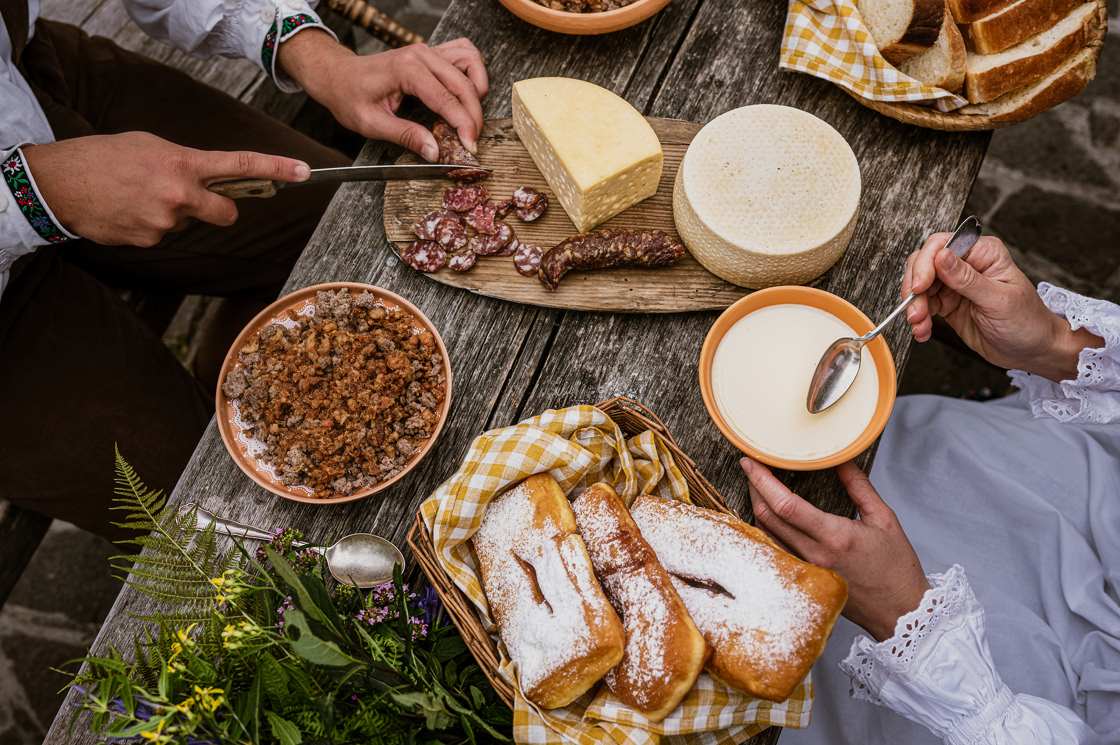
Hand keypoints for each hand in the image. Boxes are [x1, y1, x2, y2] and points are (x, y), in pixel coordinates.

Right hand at [23, 133, 309, 246]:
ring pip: (188, 223)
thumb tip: (208, 180)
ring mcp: (166, 222)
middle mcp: (180, 195)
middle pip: (227, 213)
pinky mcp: (151, 241)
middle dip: (219, 209)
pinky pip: (164, 234)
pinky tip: (127, 211)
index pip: (239, 166)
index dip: (276, 168)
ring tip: (138, 196)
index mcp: (183, 163)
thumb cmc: (105, 157)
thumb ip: (186, 163)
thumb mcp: (151, 146)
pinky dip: (150, 225)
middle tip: (192, 198)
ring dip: (172, 213)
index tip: (305, 171)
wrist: (60, 183)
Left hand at [279, 32, 487, 160]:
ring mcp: (428, 51)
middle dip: (473, 115)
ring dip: (477, 90)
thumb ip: (406, 136)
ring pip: (470, 63)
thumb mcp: (372, 124)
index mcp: (406, 70)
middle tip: (472, 140)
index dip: (463, 124)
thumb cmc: (349, 96)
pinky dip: (473, 72)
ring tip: (470, 116)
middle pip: (463, 83)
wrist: (338, 75)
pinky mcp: (431, 53)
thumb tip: (435, 151)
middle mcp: (421, 54)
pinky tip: (468, 93)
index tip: (471, 146)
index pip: (446, 98)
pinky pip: (464, 55)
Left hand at [741, 457, 928, 641]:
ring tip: (757, 484)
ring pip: (766, 533)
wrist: (901, 612)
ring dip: (756, 506)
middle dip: (754, 487)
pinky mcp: (804, 579)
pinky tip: (768, 513)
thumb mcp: (884, 519)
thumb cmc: (896, 567)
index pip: (786, 505)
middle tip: (751, 466)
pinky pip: (775, 549)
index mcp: (834, 537)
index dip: (763, 481)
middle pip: (768, 517)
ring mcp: (806, 570)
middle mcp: (814, 554)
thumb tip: (840, 459)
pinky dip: (766, 527)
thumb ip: (859, 487)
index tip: (751, 462)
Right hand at [903, 233, 1101, 381]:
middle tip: (915, 311)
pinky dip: (918, 320)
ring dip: (914, 306)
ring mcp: (954, 284)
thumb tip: (941, 256)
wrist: (1031, 350)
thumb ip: (967, 279)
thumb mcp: (998, 300)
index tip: (919, 287)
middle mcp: (966, 264)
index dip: (925, 264)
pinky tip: (923, 331)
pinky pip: (923, 305)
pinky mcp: (947, 303)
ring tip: (919, 325)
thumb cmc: (1027, 321)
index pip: (942, 245)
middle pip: (924, 264)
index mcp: (983, 253)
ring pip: (919, 286)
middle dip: (915, 288)